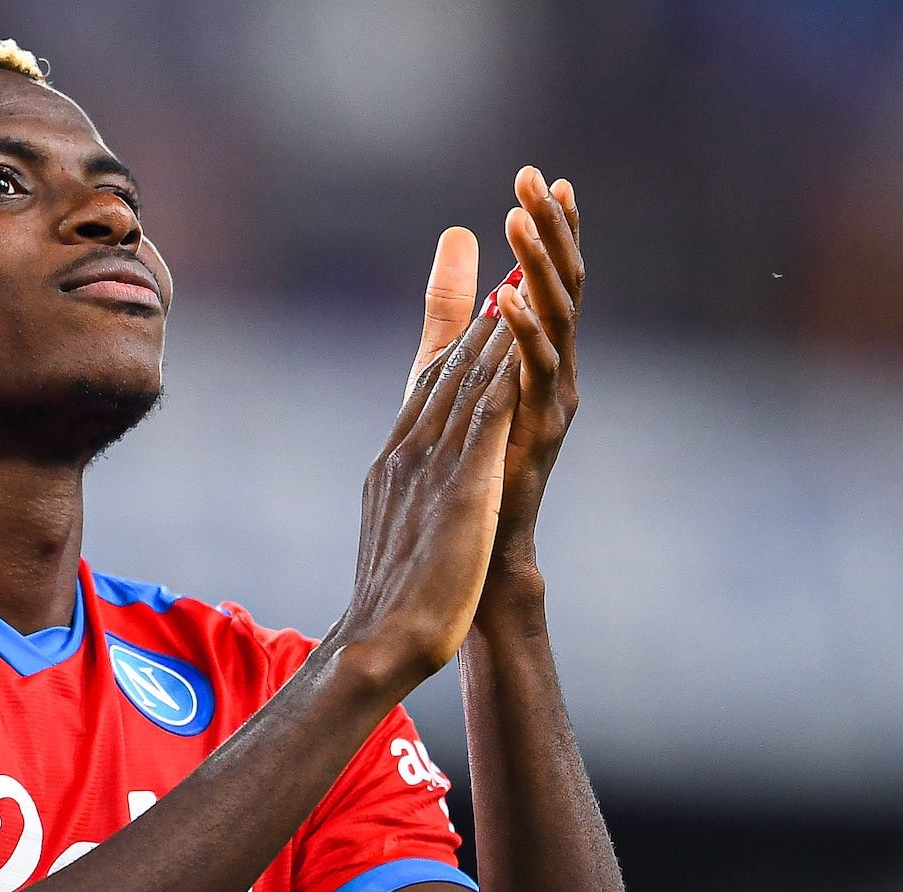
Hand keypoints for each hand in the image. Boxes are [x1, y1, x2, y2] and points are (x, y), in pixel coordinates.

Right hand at [334, 300, 521, 686]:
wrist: (379, 640)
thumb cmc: (393, 600)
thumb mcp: (402, 529)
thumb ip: (411, 492)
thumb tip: (413, 478)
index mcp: (397, 457)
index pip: (425, 376)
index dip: (448, 320)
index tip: (468, 276)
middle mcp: (409, 448)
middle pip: (445, 361)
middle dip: (470, 299)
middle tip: (493, 240)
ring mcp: (431, 465)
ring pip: (467, 377)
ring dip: (495, 320)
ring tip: (521, 268)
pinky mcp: (459, 487)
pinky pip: (485, 418)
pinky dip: (503, 372)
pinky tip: (524, 339)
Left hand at [409, 168, 582, 568]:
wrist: (474, 551)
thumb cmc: (465, 464)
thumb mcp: (451, 371)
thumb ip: (455, 309)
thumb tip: (457, 241)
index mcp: (539, 356)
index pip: (553, 278)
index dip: (554, 229)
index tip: (546, 177)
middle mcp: (556, 372)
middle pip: (564, 286)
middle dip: (552, 230)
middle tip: (536, 178)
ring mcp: (552, 401)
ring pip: (559, 320)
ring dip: (540, 265)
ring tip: (520, 219)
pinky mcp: (538, 432)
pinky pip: (536, 373)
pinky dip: (525, 332)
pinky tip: (509, 295)